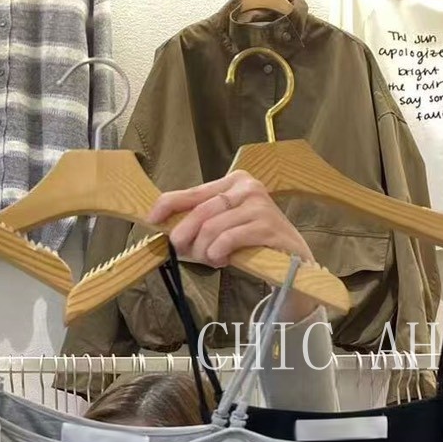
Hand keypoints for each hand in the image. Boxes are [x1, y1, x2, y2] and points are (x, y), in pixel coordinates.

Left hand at [147, 171, 317, 322]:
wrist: (291, 259)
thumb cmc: (251, 241)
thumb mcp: (223, 225)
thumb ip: (200, 220)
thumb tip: (165, 225)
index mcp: (234, 181)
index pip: (192, 191)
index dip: (168, 205)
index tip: (151, 219)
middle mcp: (248, 187)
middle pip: (200, 212)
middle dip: (185, 235)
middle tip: (182, 250)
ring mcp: (260, 205)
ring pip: (212, 228)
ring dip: (203, 250)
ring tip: (211, 259)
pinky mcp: (268, 226)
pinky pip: (228, 240)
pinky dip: (218, 253)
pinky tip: (222, 260)